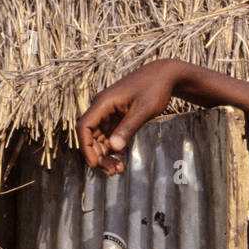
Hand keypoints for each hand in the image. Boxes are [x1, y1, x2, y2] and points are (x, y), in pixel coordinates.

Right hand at [78, 59, 183, 174]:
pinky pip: (108, 136)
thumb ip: (128, 128)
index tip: (94, 164)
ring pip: (99, 138)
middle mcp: (102, 108)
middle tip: (113, 172)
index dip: (86, 148)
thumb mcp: (143, 110)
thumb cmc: (154, 89)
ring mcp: (108, 113)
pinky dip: (112, 148)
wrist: (165, 76)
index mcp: (103, 103)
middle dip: (97, 156)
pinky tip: (120, 158)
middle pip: (90, 136)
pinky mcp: (116, 117)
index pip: (84, 127)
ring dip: (104, 155)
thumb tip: (114, 149)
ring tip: (118, 169)